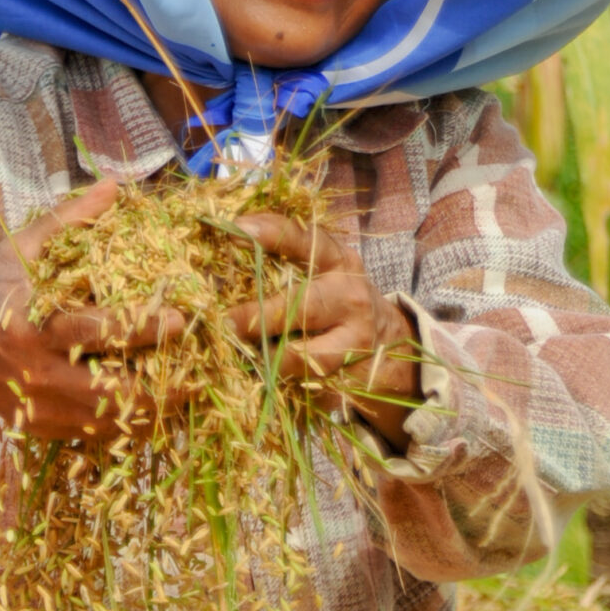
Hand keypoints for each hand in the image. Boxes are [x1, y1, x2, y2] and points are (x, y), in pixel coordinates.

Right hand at [0, 178, 186, 443]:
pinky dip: (133, 424)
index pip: (92, 332)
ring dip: (158, 409)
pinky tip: (164, 407)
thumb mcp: (12, 254)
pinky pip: (99, 435)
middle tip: (207, 366)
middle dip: (164, 384)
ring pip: (113, 423)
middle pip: (112, 392)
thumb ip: (67, 223)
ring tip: (198, 387)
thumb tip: (116, 185)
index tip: (182, 317)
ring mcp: (41, 412)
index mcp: (26, 331)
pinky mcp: (45, 431)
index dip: (141, 328)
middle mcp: (35, 379)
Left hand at [225, 211, 419, 450]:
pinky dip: (282, 380)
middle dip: (261, 315)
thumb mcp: (322, 273)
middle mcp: (350, 295)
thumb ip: (285, 263)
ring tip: (245, 356)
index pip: (307, 240)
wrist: (390, 345)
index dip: (273, 233)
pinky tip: (266, 377)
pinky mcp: (351, 374)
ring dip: (270, 357)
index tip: (238, 229)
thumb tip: (220, 255)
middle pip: (304, 305)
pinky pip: (309, 381)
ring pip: (307, 354)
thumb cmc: (335, 302)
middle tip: (227, 322)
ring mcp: (356, 338)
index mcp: (338, 261)